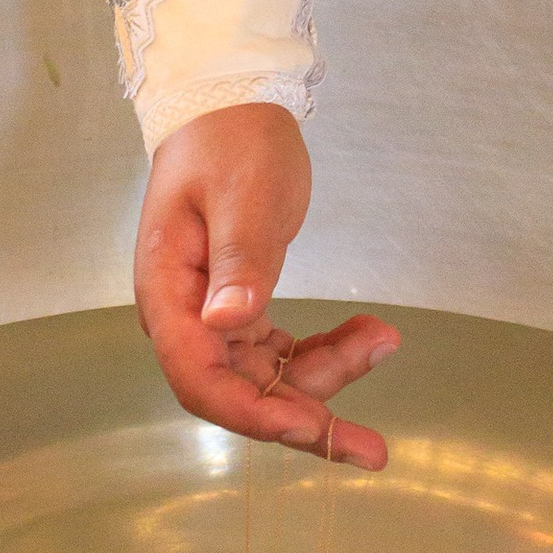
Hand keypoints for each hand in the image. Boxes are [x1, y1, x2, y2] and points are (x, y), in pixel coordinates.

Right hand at [133, 102, 399, 468]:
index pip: (199, 377)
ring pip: (267, 377)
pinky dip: (326, 352)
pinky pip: (282, 351)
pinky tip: (368, 336)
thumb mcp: (242, 194)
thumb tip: (228, 323)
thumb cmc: (230, 140)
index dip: (252, 413)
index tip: (309, 426)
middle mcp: (184, 316)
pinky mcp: (242, 306)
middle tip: (373, 448)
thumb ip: (238, 260)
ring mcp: (212, 315)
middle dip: (304, 420)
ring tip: (384, 341)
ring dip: (327, 376)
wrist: (229, 104)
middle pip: (237, 392)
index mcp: (168, 294)